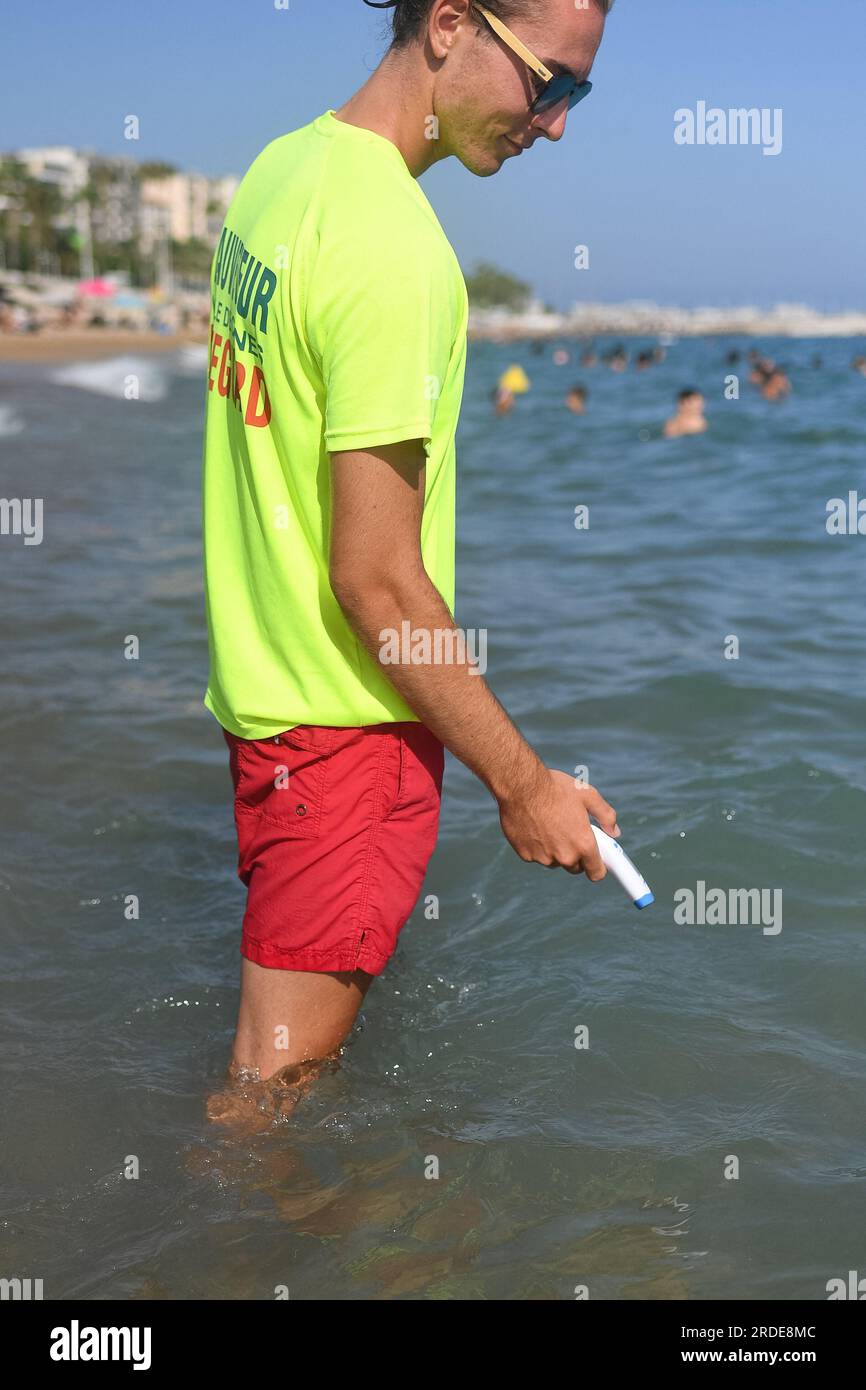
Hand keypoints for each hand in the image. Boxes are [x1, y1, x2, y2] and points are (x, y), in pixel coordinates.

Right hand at [498, 769, 619, 878]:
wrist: (520, 786)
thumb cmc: (555, 788)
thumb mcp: (588, 795)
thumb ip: (606, 816)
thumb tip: (614, 831)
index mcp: (583, 844)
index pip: (597, 872)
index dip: (598, 867)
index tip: (597, 859)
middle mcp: (564, 856)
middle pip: (575, 867)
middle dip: (576, 854)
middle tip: (572, 833)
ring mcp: (543, 857)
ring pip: (554, 861)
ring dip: (555, 850)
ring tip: (551, 824)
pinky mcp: (526, 855)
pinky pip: (536, 855)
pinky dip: (537, 846)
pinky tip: (535, 826)